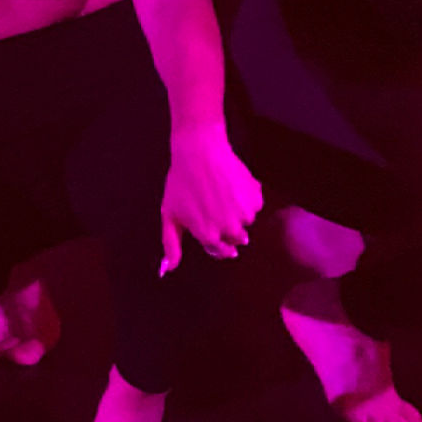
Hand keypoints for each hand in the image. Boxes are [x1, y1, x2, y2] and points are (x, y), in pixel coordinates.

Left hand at [158, 124, 262, 274]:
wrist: (199, 151)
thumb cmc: (180, 182)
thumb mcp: (169, 214)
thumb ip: (170, 244)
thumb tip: (166, 271)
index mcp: (208, 235)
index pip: (219, 251)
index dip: (214, 240)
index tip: (212, 229)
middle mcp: (230, 229)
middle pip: (235, 239)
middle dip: (226, 228)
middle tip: (215, 208)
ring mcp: (245, 214)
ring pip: (245, 222)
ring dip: (237, 212)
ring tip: (221, 193)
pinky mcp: (256, 198)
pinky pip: (254, 206)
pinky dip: (247, 199)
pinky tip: (231, 185)